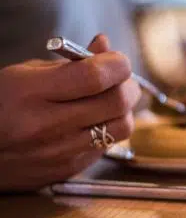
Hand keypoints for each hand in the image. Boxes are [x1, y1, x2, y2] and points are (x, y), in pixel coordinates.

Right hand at [0, 35, 140, 191]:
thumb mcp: (25, 73)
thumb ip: (70, 62)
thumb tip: (106, 45)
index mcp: (29, 93)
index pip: (95, 76)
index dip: (117, 64)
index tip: (117, 60)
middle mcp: (45, 127)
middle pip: (116, 103)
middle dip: (128, 86)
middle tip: (122, 80)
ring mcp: (58, 153)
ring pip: (121, 128)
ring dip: (123, 110)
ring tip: (109, 101)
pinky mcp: (67, 171)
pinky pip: (106, 147)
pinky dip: (109, 130)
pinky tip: (93, 122)